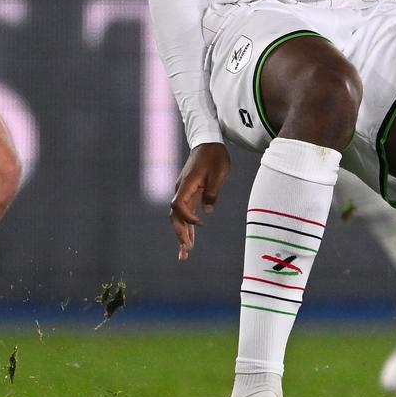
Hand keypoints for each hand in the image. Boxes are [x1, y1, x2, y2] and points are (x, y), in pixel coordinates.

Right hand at [169, 143, 230, 260]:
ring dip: (182, 235)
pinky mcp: (189, 194)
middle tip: (186, 251)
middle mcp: (181, 190)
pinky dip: (187, 227)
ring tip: (185, 254)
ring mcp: (183, 192)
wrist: (208, 142)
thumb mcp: (219, 172)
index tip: (200, 223)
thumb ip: (212, 192)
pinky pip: (185, 214)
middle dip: (180, 234)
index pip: (178, 205)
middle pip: (175, 216)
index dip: (187, 217)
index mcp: (187, 184)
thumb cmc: (215, 156)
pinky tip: (189, 241)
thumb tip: (207, 211)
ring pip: (179, 217)